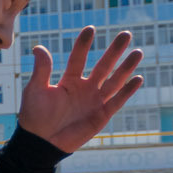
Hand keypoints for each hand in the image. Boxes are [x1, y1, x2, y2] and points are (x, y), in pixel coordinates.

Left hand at [16, 26, 142, 152]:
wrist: (41, 143)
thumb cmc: (35, 116)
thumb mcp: (35, 90)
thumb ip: (41, 70)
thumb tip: (39, 47)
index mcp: (68, 81)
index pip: (79, 58)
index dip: (84, 44)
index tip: (90, 29)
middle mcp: (84, 88)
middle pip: (103, 66)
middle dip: (114, 51)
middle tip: (126, 34)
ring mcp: (94, 101)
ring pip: (114, 81)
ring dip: (126, 67)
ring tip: (138, 52)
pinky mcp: (101, 115)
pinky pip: (117, 101)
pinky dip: (127, 90)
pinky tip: (138, 78)